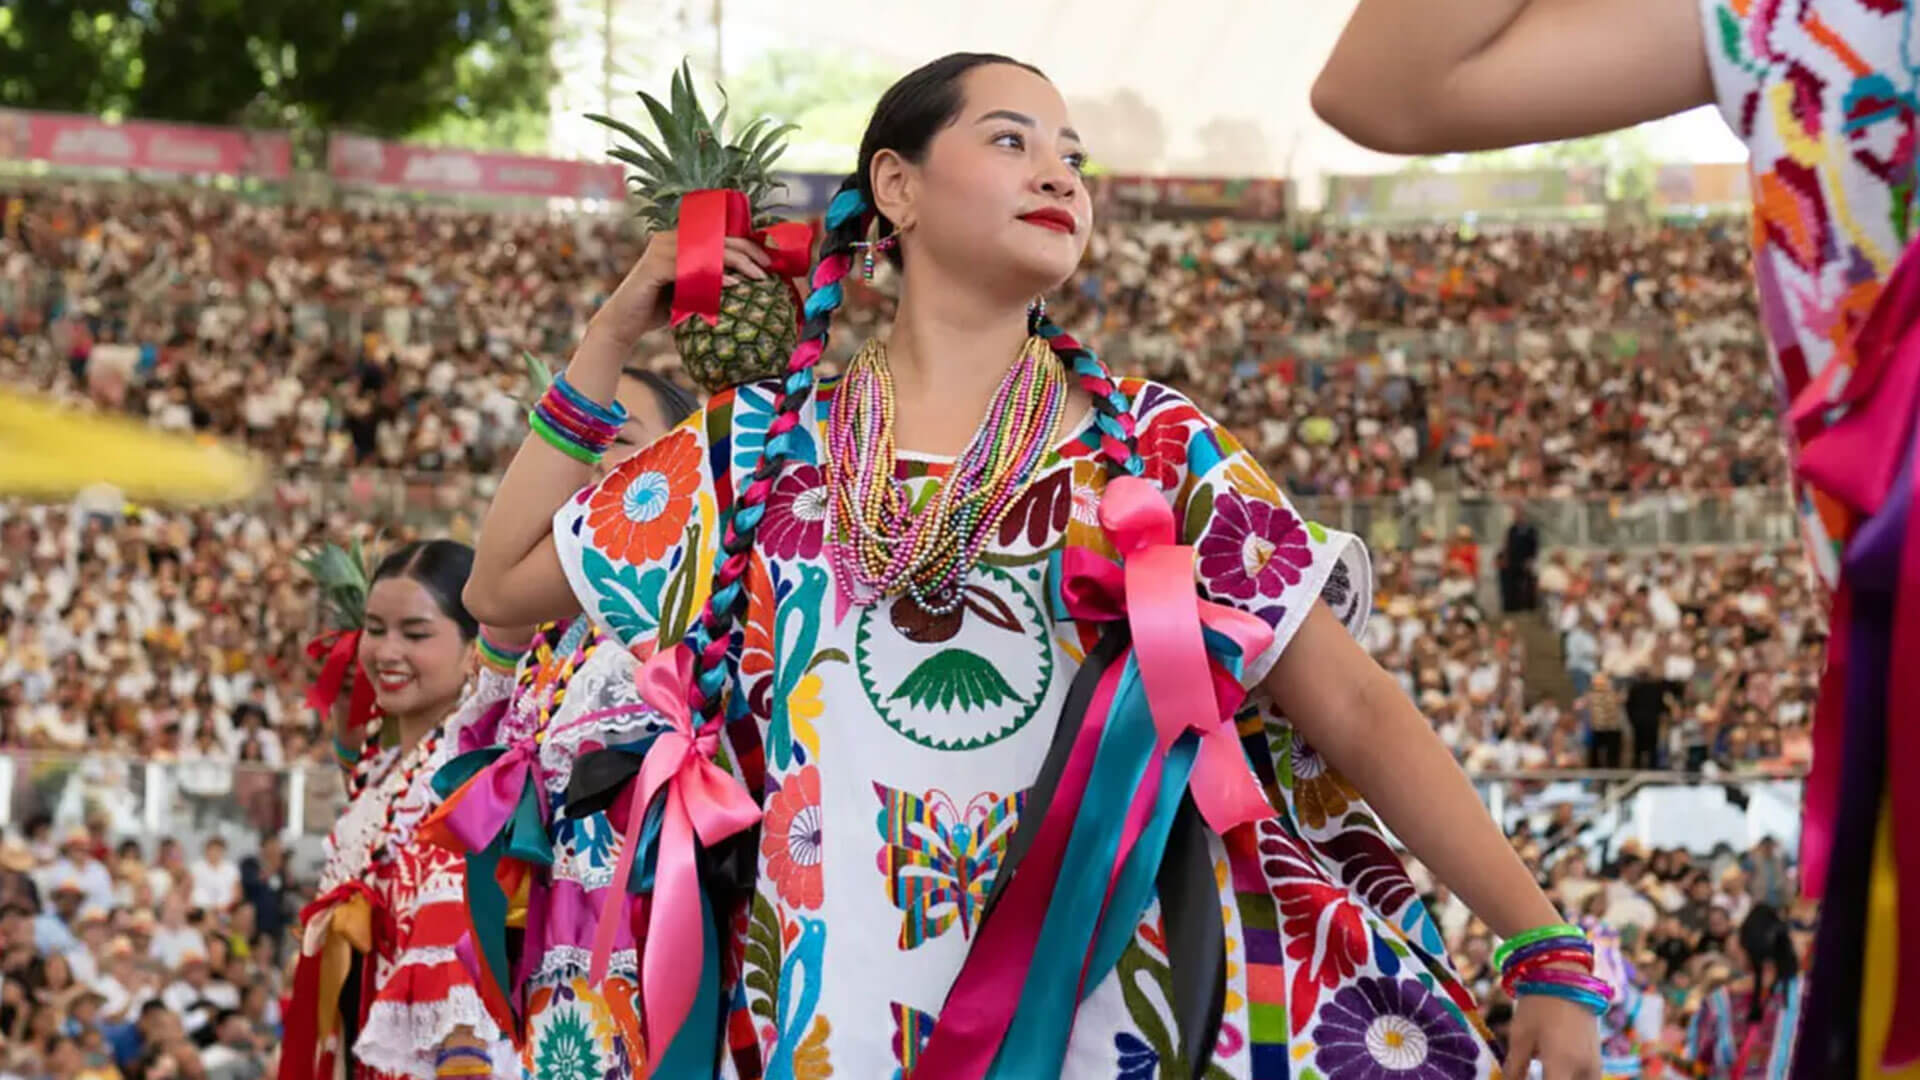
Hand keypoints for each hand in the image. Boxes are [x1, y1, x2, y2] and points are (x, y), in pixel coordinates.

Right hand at [592, 229, 773, 346]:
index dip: (746, 245)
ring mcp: (660, 250)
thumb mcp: (691, 291)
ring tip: (757, 276)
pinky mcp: (654, 266)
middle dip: (747, 252)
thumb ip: (711, 280)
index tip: (768, 261)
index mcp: (679, 240)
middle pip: (717, 239)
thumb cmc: (659, 309)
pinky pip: (690, 267)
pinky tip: (732, 286)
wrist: (624, 325)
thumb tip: (746, 281)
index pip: (719, 236)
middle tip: (768, 268)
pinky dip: (714, 276)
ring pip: (708, 250)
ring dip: (736, 263)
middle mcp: (669, 239)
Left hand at [1506, 992, 1601, 1078]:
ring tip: (1539, 1072)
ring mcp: (1594, 1068)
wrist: (1566, 977)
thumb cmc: (1538, 1005)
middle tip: (1529, 1074)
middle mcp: (1584, 1071)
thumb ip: (1515, 1070)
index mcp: (1562, 1066)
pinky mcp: (1597, 1062)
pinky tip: (1548, 1074)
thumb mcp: (1520, 1037)